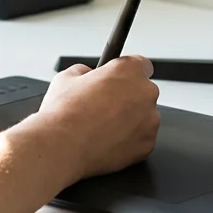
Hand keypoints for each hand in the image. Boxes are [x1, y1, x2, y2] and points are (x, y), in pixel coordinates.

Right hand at [34, 57, 160, 178]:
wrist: (62, 148)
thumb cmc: (64, 114)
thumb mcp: (67, 77)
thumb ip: (86, 71)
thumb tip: (88, 76)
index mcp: (128, 70)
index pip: (140, 64)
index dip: (126, 73)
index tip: (118, 80)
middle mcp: (145, 92)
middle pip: (143, 91)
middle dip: (128, 97)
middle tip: (104, 107)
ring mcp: (149, 120)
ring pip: (144, 116)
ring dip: (130, 119)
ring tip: (102, 127)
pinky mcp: (147, 144)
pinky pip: (141, 138)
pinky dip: (129, 140)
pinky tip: (107, 140)